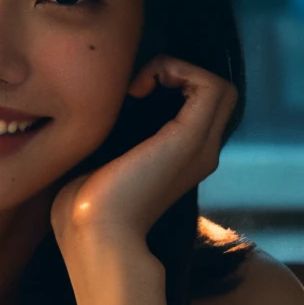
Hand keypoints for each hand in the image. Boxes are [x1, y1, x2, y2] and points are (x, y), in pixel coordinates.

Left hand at [51, 55, 236, 257]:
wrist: (93, 235)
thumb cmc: (85, 207)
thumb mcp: (104, 162)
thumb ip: (116, 137)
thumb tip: (103, 111)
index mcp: (181, 160)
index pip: (201, 106)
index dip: (172, 83)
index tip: (129, 93)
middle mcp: (200, 153)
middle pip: (216, 94)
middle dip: (178, 72)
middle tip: (137, 86)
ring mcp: (200, 147)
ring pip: (218, 86)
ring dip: (177, 69)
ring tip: (139, 86)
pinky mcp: (190, 140)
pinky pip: (210, 84)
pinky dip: (176, 70)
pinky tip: (139, 88)